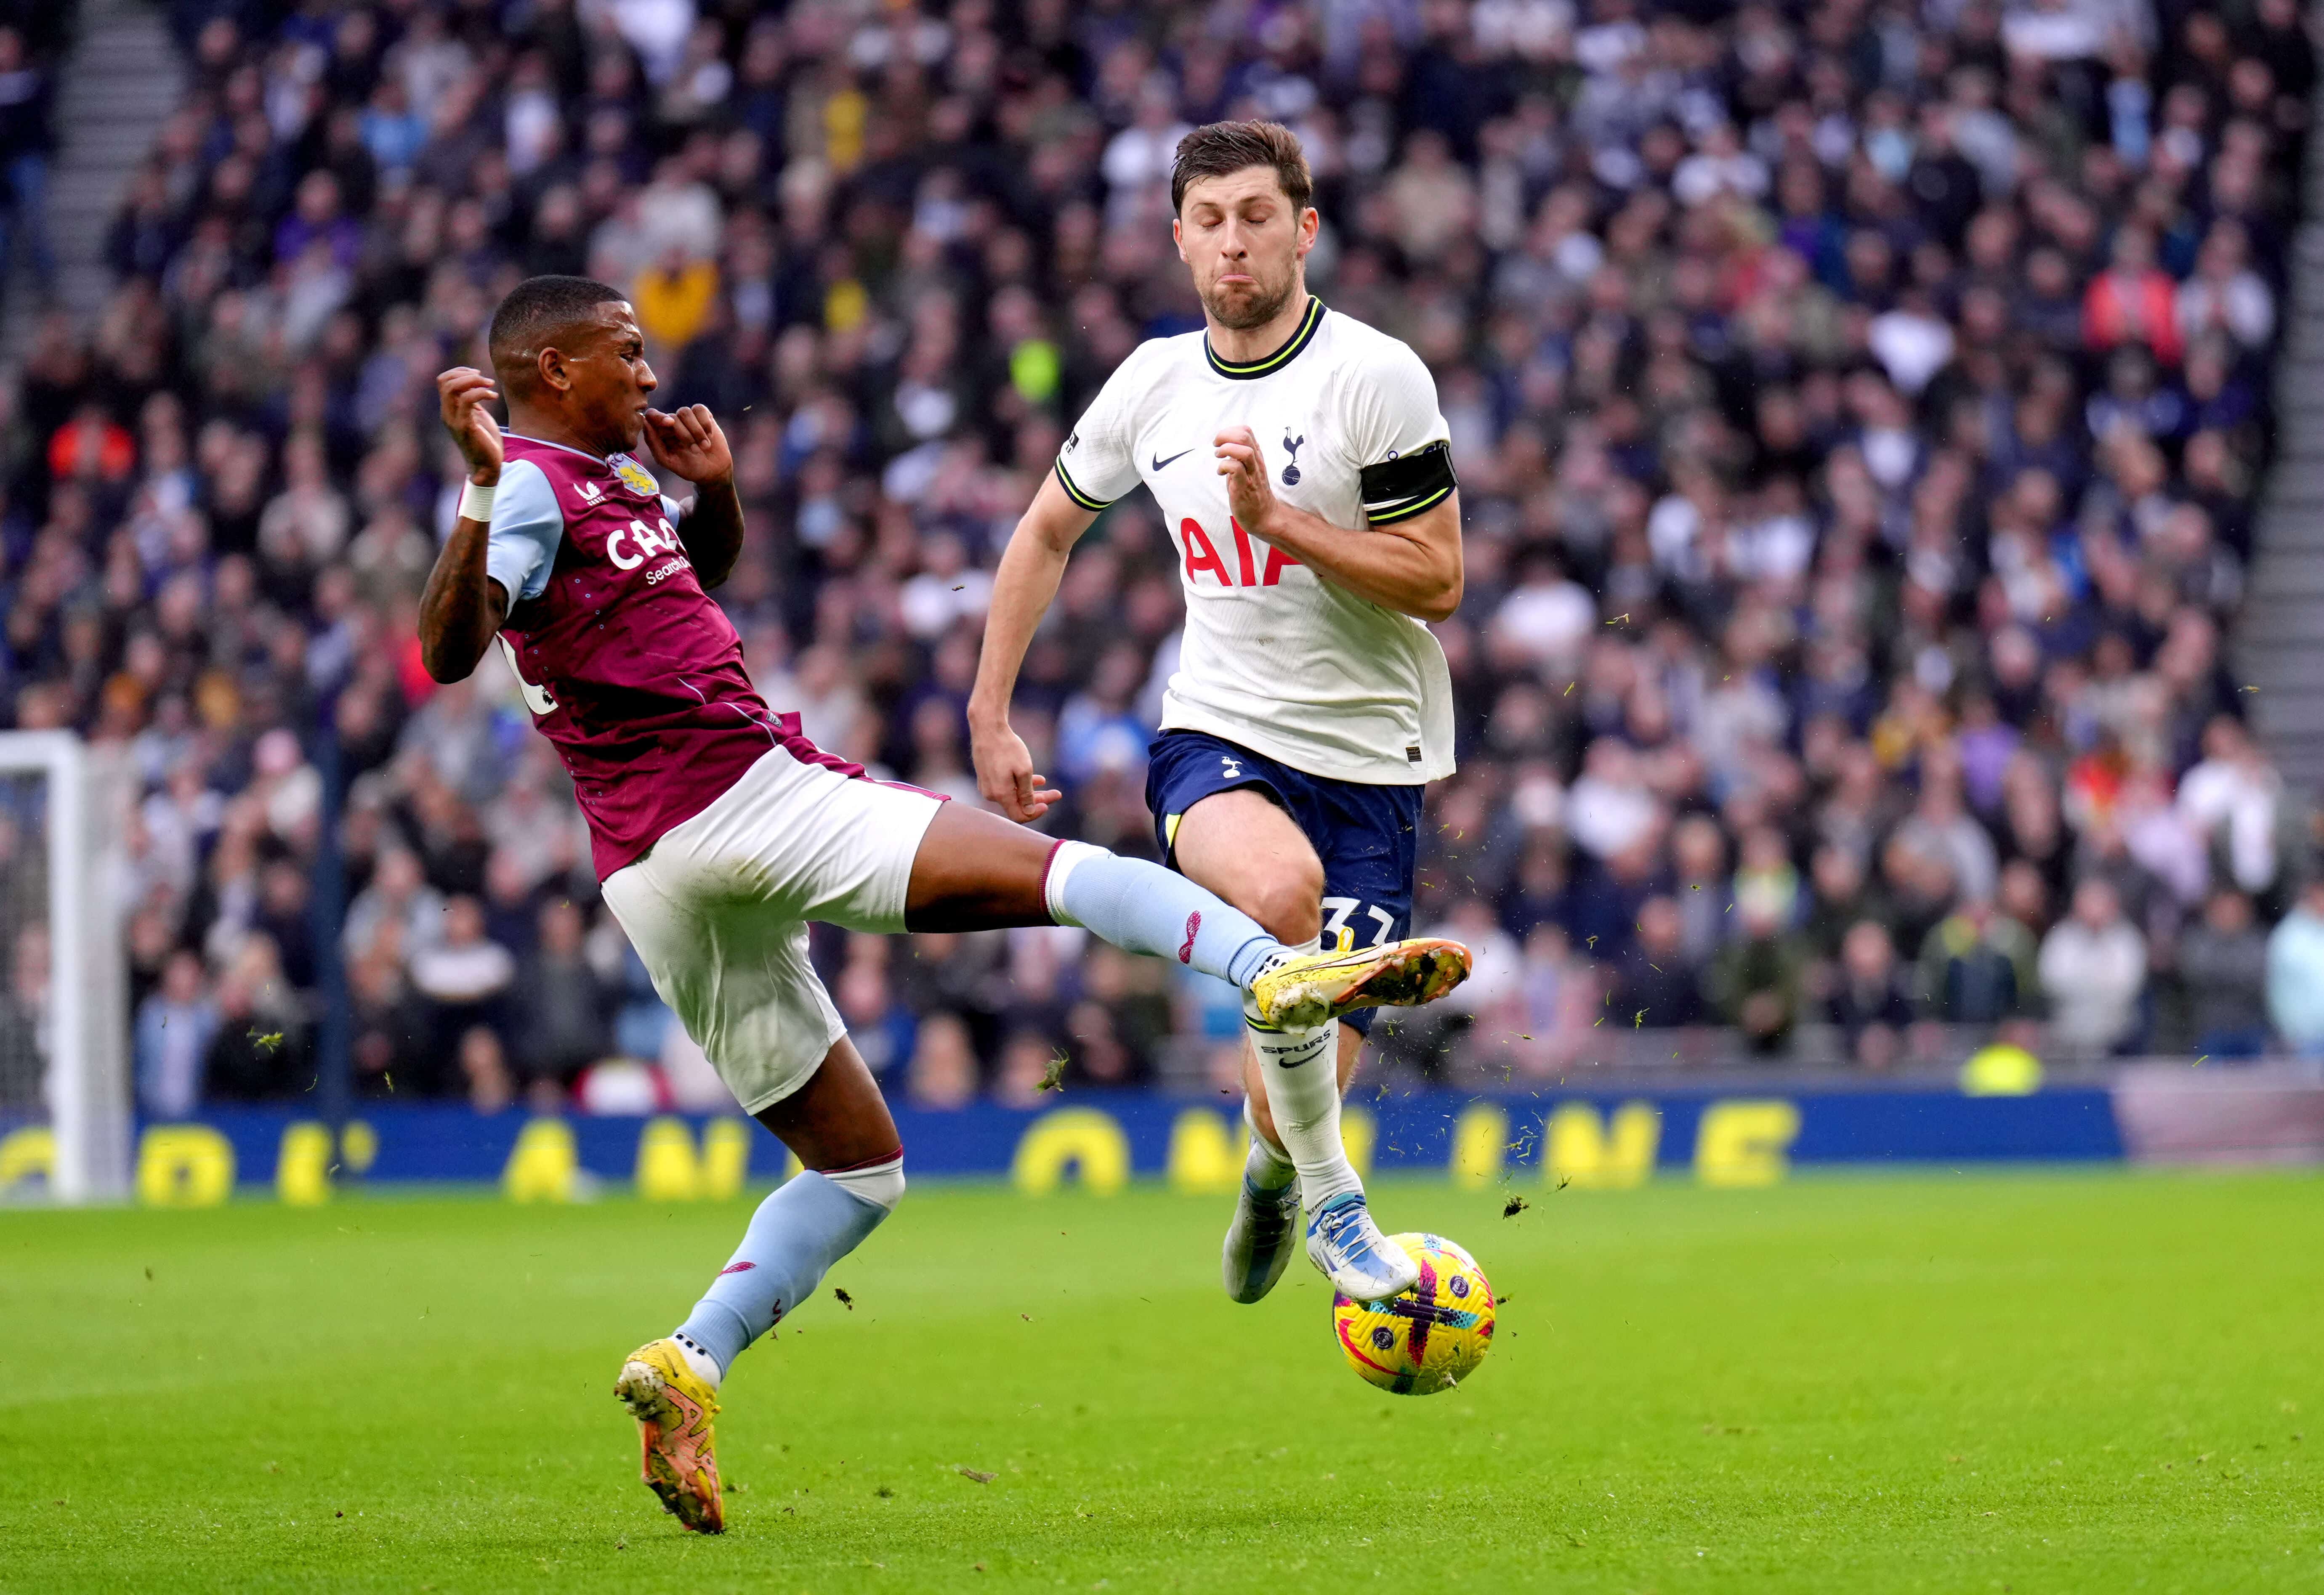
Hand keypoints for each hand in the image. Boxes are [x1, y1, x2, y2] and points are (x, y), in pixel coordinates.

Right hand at [437, 367, 501, 484]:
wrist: (486, 467)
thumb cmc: (484, 441)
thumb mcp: (477, 416)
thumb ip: (472, 402)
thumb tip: (475, 385)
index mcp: (449, 409)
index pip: (443, 380)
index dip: (459, 371)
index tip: (478, 374)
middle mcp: (447, 413)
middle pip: (444, 381)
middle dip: (466, 373)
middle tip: (486, 380)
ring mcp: (453, 420)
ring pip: (452, 387)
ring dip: (474, 381)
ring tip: (491, 386)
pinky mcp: (464, 426)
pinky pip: (466, 400)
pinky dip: (481, 393)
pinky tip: (493, 397)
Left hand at [642, 404, 733, 486]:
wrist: (714, 470)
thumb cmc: (689, 467)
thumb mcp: (669, 461)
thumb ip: (654, 444)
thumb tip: (645, 422)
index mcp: (661, 433)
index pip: (652, 415)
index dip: (659, 417)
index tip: (671, 424)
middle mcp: (673, 423)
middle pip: (673, 417)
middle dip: (685, 435)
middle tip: (694, 450)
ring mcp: (688, 418)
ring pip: (685, 411)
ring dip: (696, 431)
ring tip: (704, 446)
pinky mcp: (703, 415)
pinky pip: (699, 409)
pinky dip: (705, 423)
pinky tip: (709, 436)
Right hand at [970, 712, 1061, 821]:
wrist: (987, 728)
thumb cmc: (1007, 748)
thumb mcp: (1024, 771)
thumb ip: (1027, 794)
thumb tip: (1029, 812)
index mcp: (1000, 795)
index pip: (1019, 816)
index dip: (1035, 813)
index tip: (1048, 804)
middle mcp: (991, 794)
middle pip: (1017, 805)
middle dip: (1038, 800)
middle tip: (1057, 793)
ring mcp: (987, 786)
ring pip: (1012, 794)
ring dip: (1030, 791)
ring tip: (1046, 783)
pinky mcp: (986, 777)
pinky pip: (1005, 786)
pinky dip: (1019, 784)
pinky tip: (1035, 778)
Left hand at [1214, 425, 1278, 539]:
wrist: (1264, 516)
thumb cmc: (1253, 493)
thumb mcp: (1247, 469)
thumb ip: (1239, 457)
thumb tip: (1224, 445)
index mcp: (1256, 456)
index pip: (1246, 431)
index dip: (1230, 431)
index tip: (1221, 442)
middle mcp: (1256, 462)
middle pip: (1245, 436)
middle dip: (1225, 436)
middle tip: (1216, 446)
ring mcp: (1252, 474)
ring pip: (1244, 451)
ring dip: (1226, 450)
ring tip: (1219, 457)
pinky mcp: (1244, 487)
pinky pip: (1236, 468)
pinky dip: (1224, 466)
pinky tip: (1220, 473)